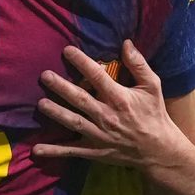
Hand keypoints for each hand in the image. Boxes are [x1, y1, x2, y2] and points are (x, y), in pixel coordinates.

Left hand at [34, 41, 194, 173]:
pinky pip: (72, 151)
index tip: (66, 50)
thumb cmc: (154, 114)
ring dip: (57, 114)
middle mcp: (107, 116)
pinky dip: (55, 151)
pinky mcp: (94, 151)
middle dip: (62, 88)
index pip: (98, 77)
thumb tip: (125, 43)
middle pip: (81, 99)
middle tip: (44, 76)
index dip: (81, 62)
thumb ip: (139, 64)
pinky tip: (37, 149)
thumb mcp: (152, 86)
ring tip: (41, 104)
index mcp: (120, 99)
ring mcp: (99, 135)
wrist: (158, 150)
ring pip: (74, 123)